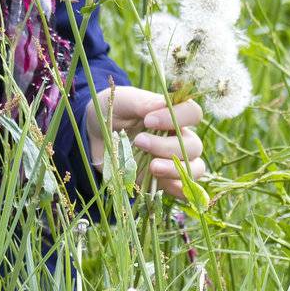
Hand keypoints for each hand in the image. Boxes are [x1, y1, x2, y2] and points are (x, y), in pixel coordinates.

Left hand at [83, 84, 206, 199]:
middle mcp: (178, 138)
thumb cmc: (112, 112)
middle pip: (194, 145)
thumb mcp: (122, 101)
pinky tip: (160, 181)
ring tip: (152, 167)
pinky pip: (183, 189)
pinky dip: (178, 189)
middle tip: (139, 141)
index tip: (148, 120)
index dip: (177, 117)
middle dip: (167, 146)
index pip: (193, 113)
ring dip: (174, 169)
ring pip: (195, 168)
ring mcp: (173, 161)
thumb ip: (141, 102)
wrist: (94, 136)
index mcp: (172, 114)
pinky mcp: (164, 181)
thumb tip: (161, 105)